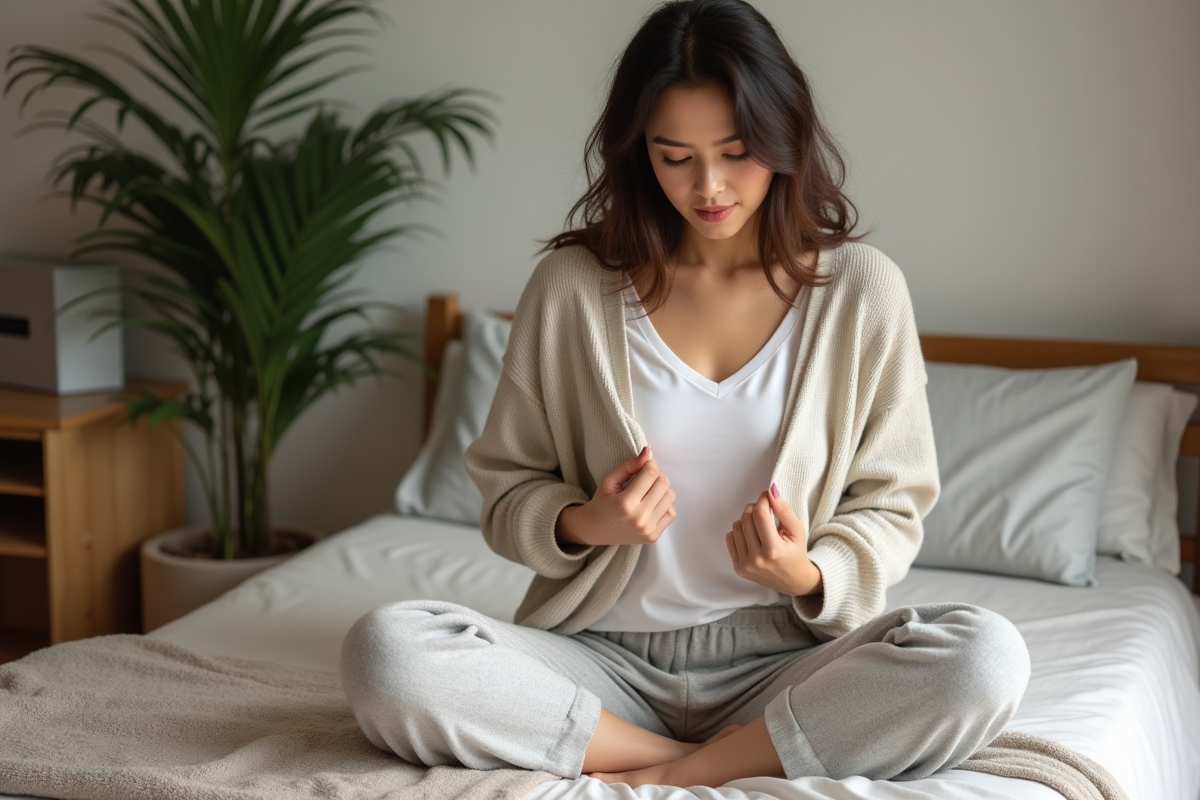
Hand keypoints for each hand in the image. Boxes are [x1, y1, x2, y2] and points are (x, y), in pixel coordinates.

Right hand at [556, 446, 676, 546]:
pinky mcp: (653, 537)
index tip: (644, 465)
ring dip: (661, 490)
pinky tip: (651, 505)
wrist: (595, 530)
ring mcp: (648, 529)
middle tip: (644, 478)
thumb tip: (648, 452)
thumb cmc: (602, 503)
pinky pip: (670, 513)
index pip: (651, 474)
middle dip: (655, 476)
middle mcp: (639, 518)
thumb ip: (628, 465)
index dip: (650, 464)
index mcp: (625, 503)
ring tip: (647, 492)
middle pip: (664, 484)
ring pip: (670, 497)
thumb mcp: (609, 481)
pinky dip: (664, 506)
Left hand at [726, 483, 821, 595]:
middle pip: (746, 519)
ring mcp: (745, 565)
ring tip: (760, 526)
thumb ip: (784, 510)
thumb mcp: (797, 531)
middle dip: (755, 508)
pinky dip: (740, 532)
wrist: (794, 581)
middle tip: (764, 509)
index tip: (766, 495)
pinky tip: (753, 536)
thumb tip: (771, 491)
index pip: (760, 515)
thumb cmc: (796, 553)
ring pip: (736, 526)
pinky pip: (731, 538)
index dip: (762, 500)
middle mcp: (757, 559)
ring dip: (747, 520)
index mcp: (773, 551)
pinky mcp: (738, 568)